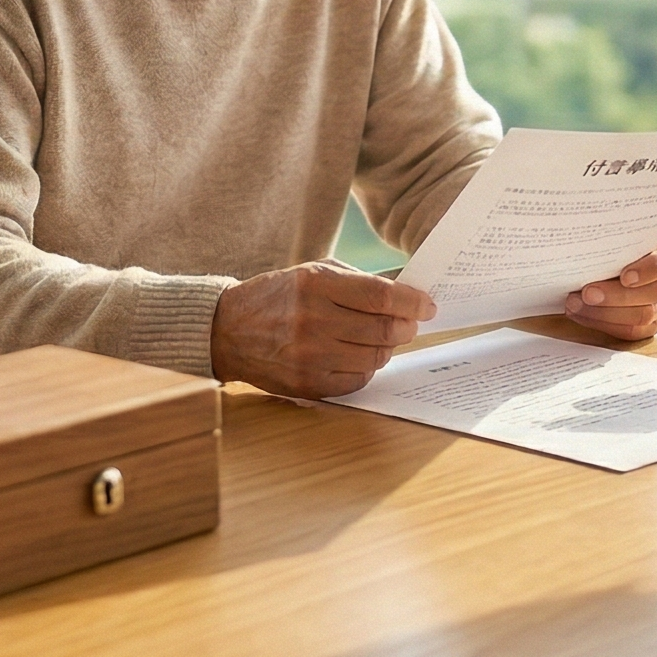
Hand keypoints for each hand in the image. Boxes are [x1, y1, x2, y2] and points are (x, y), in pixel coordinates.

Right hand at [211, 259, 434, 398]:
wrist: (229, 330)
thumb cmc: (279, 296)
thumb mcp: (314, 272)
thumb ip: (359, 282)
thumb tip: (407, 294)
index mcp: (315, 284)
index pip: (380, 297)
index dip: (412, 302)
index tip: (427, 305)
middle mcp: (312, 320)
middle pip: (382, 329)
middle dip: (406, 327)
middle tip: (410, 323)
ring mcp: (308, 355)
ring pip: (374, 358)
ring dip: (388, 348)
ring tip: (384, 338)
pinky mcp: (306, 383)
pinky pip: (356, 381)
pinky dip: (367, 369)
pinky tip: (360, 356)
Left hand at [563, 243, 656, 339]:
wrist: (637, 251)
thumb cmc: (629, 238)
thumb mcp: (631, 229)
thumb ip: (619, 234)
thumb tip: (586, 237)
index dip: (648, 270)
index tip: (624, 276)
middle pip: (653, 294)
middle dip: (616, 296)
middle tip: (586, 292)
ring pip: (641, 318)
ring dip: (603, 313)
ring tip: (575, 304)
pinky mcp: (653, 324)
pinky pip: (631, 332)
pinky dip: (603, 324)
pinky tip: (582, 314)